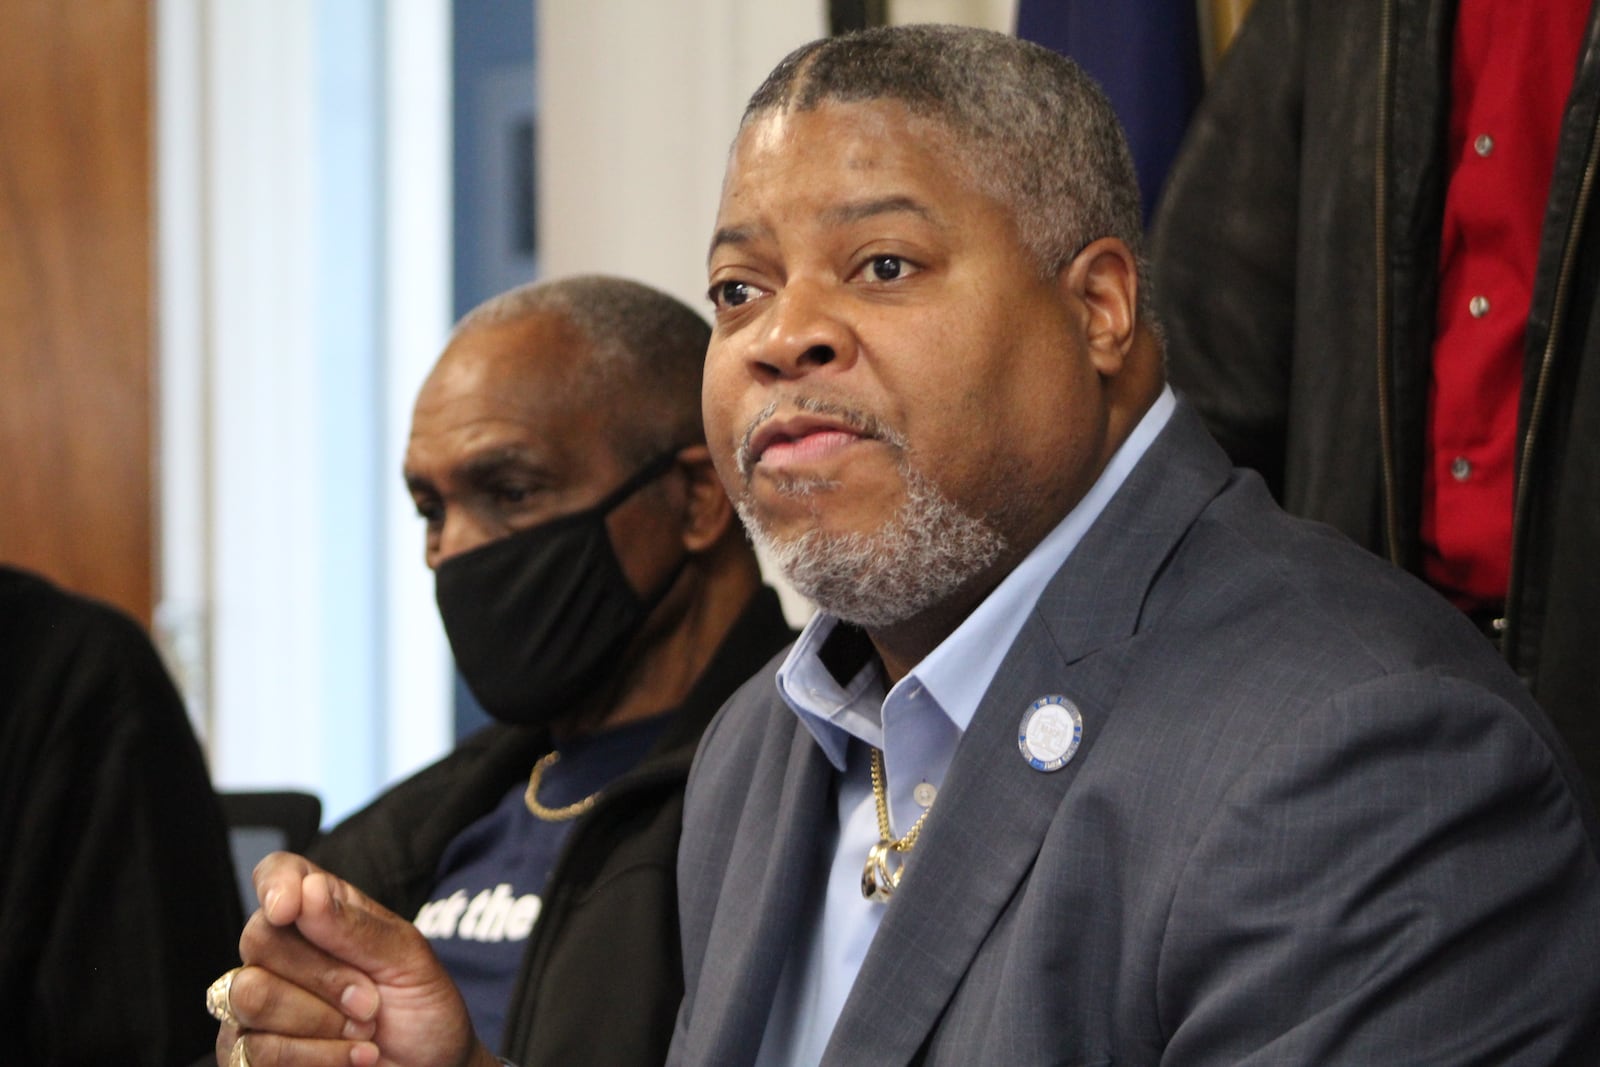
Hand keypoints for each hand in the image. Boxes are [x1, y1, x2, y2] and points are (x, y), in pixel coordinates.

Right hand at [213, 852, 501, 1066]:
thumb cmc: (422, 1009)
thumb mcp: (409, 961)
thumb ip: (355, 928)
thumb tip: (305, 890)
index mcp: (320, 912)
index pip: (279, 874)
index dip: (275, 883)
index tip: (290, 906)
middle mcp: (281, 953)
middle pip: (260, 939)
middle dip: (325, 976)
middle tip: (371, 1000)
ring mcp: (258, 1006)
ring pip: (251, 995)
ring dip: (322, 1020)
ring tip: (365, 1030)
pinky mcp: (249, 1056)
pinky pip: (256, 1049)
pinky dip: (318, 1056)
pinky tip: (354, 1058)